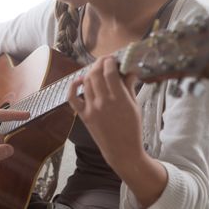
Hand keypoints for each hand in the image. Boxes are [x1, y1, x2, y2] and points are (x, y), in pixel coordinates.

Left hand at [68, 56, 142, 170]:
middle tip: (106, 61)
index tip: (113, 58)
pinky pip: (73, 99)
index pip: (109, 72)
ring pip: (86, 82)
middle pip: (95, 73)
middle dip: (100, 63)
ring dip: (91, 72)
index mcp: (119, 99)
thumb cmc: (132, 129)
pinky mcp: (84, 116)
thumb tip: (130, 70)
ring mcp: (92, 108)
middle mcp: (103, 102)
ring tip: (97, 70)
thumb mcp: (135, 106)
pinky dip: (73, 87)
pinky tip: (79, 80)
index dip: (110, 61)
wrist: (122, 151)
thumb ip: (130, 87)